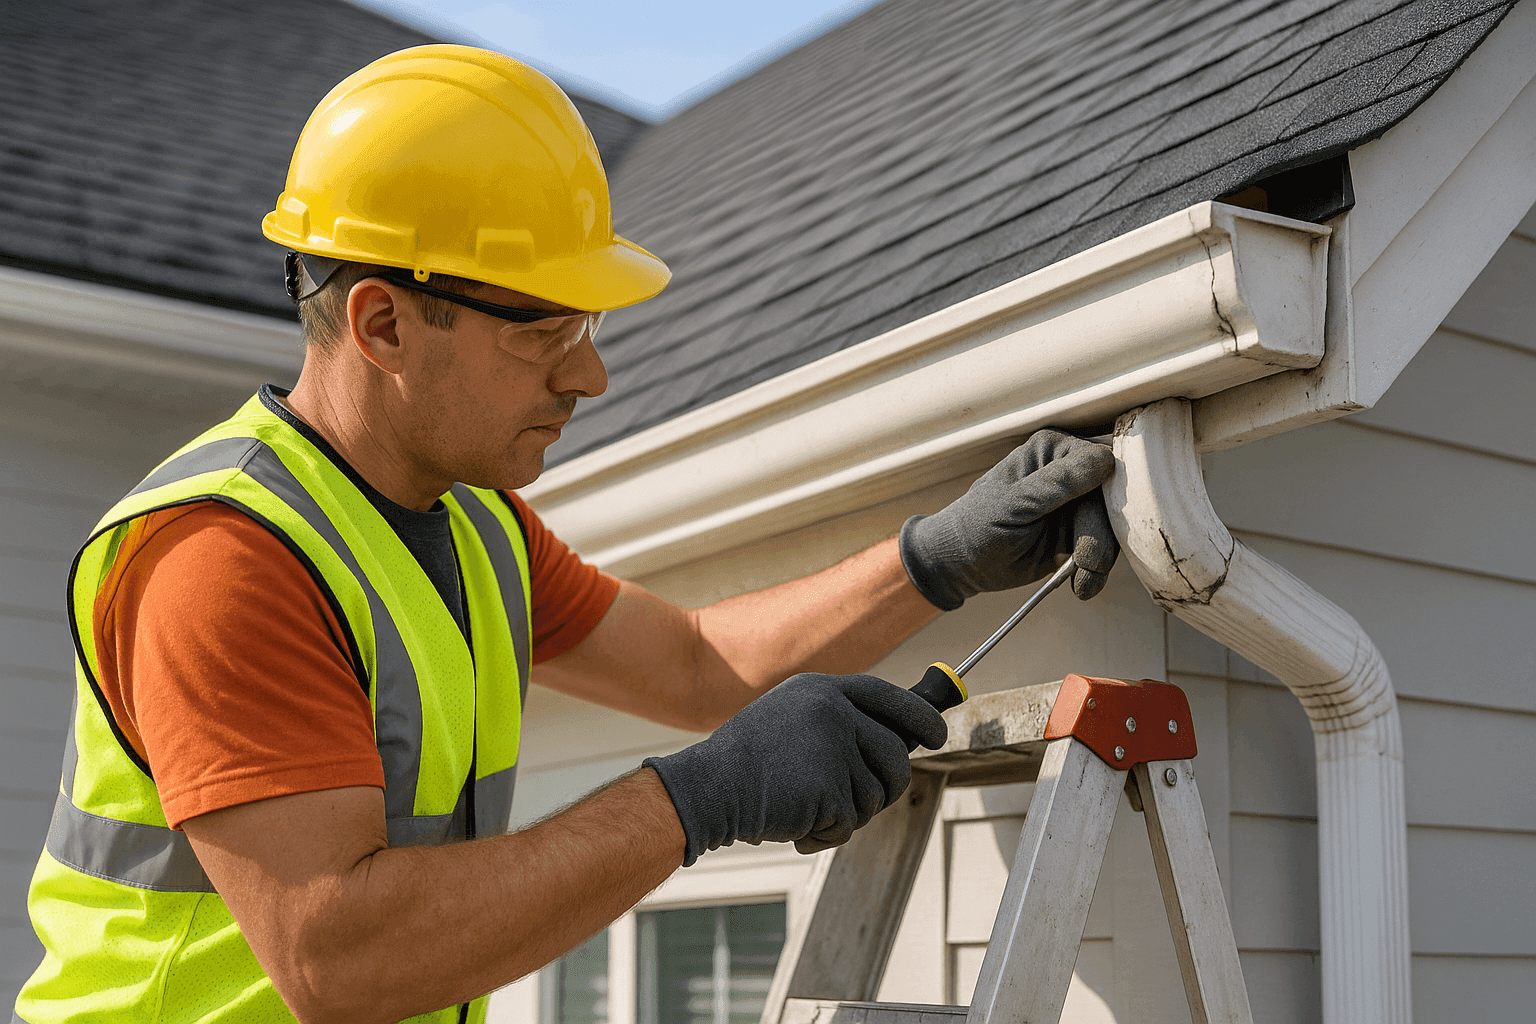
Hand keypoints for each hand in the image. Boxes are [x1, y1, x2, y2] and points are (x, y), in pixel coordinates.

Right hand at [644, 673, 947, 862]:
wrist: (707, 788)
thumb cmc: (745, 764)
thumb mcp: (791, 721)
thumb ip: (838, 724)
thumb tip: (898, 743)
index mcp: (822, 690)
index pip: (888, 696)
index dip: (919, 715)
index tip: (939, 734)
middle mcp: (833, 710)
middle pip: (895, 754)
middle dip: (887, 785)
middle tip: (855, 802)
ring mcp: (834, 746)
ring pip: (877, 793)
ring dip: (848, 813)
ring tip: (804, 806)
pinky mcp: (830, 786)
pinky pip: (851, 822)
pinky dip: (826, 833)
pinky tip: (794, 822)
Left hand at [899, 428, 1118, 609]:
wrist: (963, 565)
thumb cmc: (977, 525)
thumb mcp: (1014, 504)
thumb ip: (1057, 483)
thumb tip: (1104, 461)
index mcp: (1053, 450)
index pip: (1103, 461)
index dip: (1108, 493)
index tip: (1094, 524)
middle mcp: (1071, 471)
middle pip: (1112, 501)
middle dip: (1102, 537)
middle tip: (1087, 565)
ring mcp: (1077, 503)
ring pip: (1112, 529)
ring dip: (1099, 560)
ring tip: (1081, 583)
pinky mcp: (1078, 532)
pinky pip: (1102, 549)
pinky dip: (1095, 571)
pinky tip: (1080, 585)